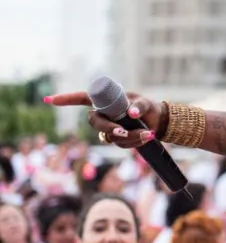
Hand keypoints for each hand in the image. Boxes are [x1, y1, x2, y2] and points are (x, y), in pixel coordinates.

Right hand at [48, 91, 163, 148]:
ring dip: (128, 137)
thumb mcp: (146, 103)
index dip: (66, 99)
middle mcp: (104, 113)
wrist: (159, 122)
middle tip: (123, 132)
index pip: (82, 98)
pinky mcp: (116, 138)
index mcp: (106, 100)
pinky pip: (119, 143)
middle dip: (108, 128)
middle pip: (94, 122)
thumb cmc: (149, 107)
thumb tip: (133, 113)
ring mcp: (109, 127)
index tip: (49, 100)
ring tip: (147, 133)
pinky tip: (146, 137)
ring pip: (109, 135)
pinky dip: (133, 142)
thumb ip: (140, 106)